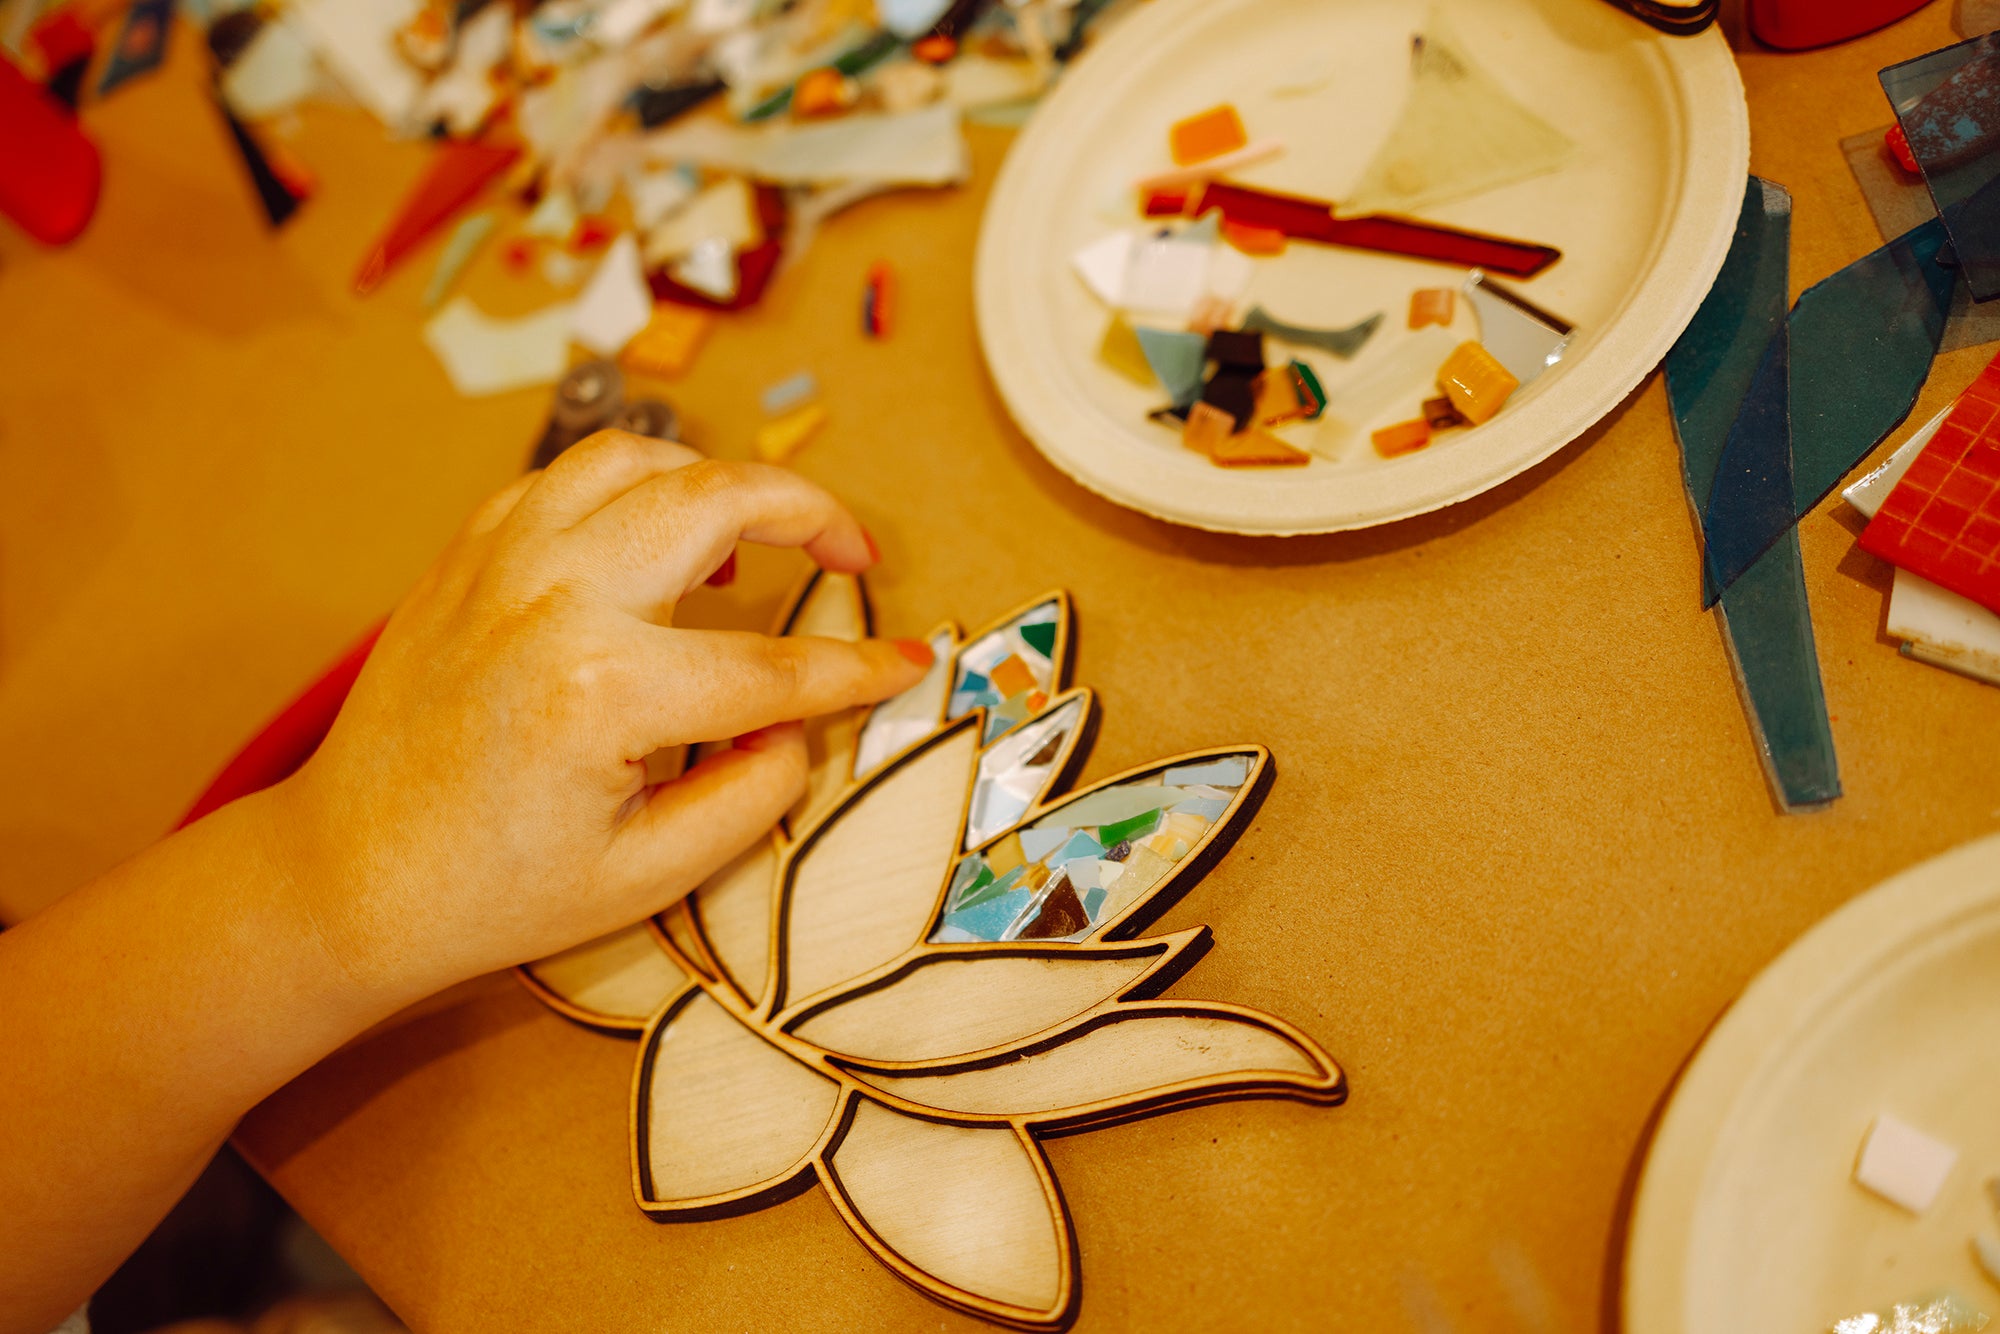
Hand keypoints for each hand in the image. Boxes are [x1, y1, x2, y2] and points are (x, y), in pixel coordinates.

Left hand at [266, 432, 930, 1003]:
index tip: (912, 660)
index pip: (773, 667)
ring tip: (758, 536)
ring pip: (638, 460)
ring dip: (719, 479)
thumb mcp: (647, 875)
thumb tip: (802, 725)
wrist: (350, 874)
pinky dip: (634, 487)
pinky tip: (658, 540)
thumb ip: (752, 795)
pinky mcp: (467, 553)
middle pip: (717, 501)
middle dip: (813, 514)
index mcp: (603, 690)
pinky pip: (567, 478)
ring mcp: (500, 562)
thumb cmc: (494, 889)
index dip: (858, 668)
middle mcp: (553, 599)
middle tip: (857, 551)